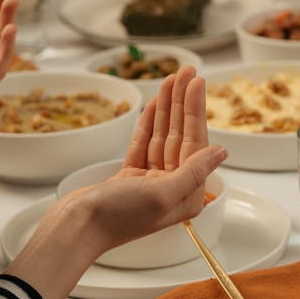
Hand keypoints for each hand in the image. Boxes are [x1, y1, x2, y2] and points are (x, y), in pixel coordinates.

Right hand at [6, 67, 227, 298]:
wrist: (77, 227)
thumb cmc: (119, 216)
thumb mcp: (162, 193)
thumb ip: (194, 172)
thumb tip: (221, 152)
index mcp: (187, 196)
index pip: (196, 144)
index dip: (195, 110)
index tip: (198, 83)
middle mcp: (173, 188)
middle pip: (181, 136)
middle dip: (183, 103)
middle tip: (186, 71)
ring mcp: (151, 181)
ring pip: (162, 136)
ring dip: (167, 107)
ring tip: (171, 79)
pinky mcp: (131, 177)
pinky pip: (144, 144)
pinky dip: (149, 123)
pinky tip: (156, 103)